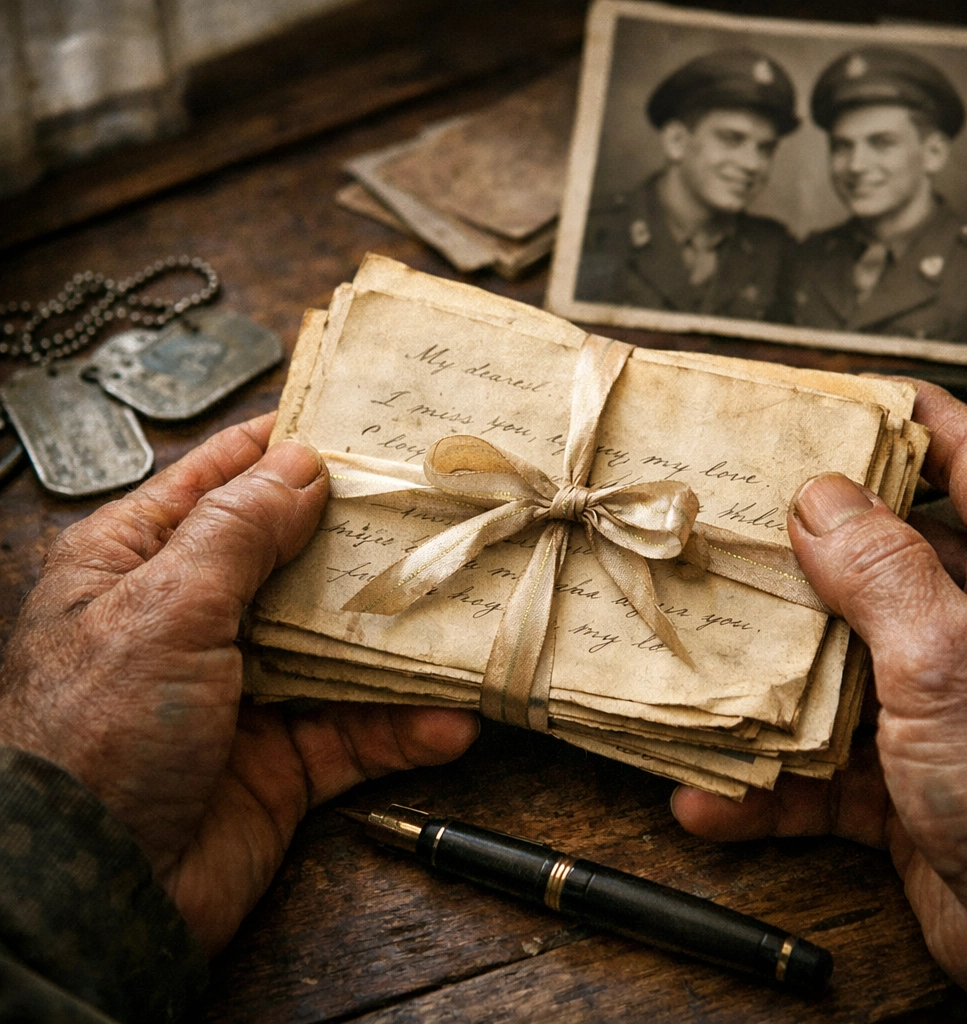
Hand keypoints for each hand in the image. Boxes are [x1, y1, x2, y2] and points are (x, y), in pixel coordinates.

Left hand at [0, 414, 478, 953]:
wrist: (95, 893)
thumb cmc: (98, 733)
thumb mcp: (164, 606)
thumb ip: (237, 531)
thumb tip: (300, 464)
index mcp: (143, 564)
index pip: (221, 482)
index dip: (285, 449)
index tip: (355, 420)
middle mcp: (198, 618)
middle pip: (298, 559)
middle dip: (362, 538)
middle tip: (437, 506)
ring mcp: (247, 688)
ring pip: (340, 642)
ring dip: (400, 636)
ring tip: (465, 608)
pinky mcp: (285, 757)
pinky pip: (358, 730)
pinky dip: (405, 726)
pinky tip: (450, 719)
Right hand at [670, 383, 966, 989]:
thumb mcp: (947, 661)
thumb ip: (880, 571)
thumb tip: (821, 495)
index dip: (900, 420)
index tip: (824, 401)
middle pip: (882, 554)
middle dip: (800, 547)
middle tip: (725, 516)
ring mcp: (942, 700)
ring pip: (837, 659)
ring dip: (765, 675)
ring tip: (692, 655)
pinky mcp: (906, 775)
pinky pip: (823, 764)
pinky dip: (768, 787)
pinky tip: (709, 801)